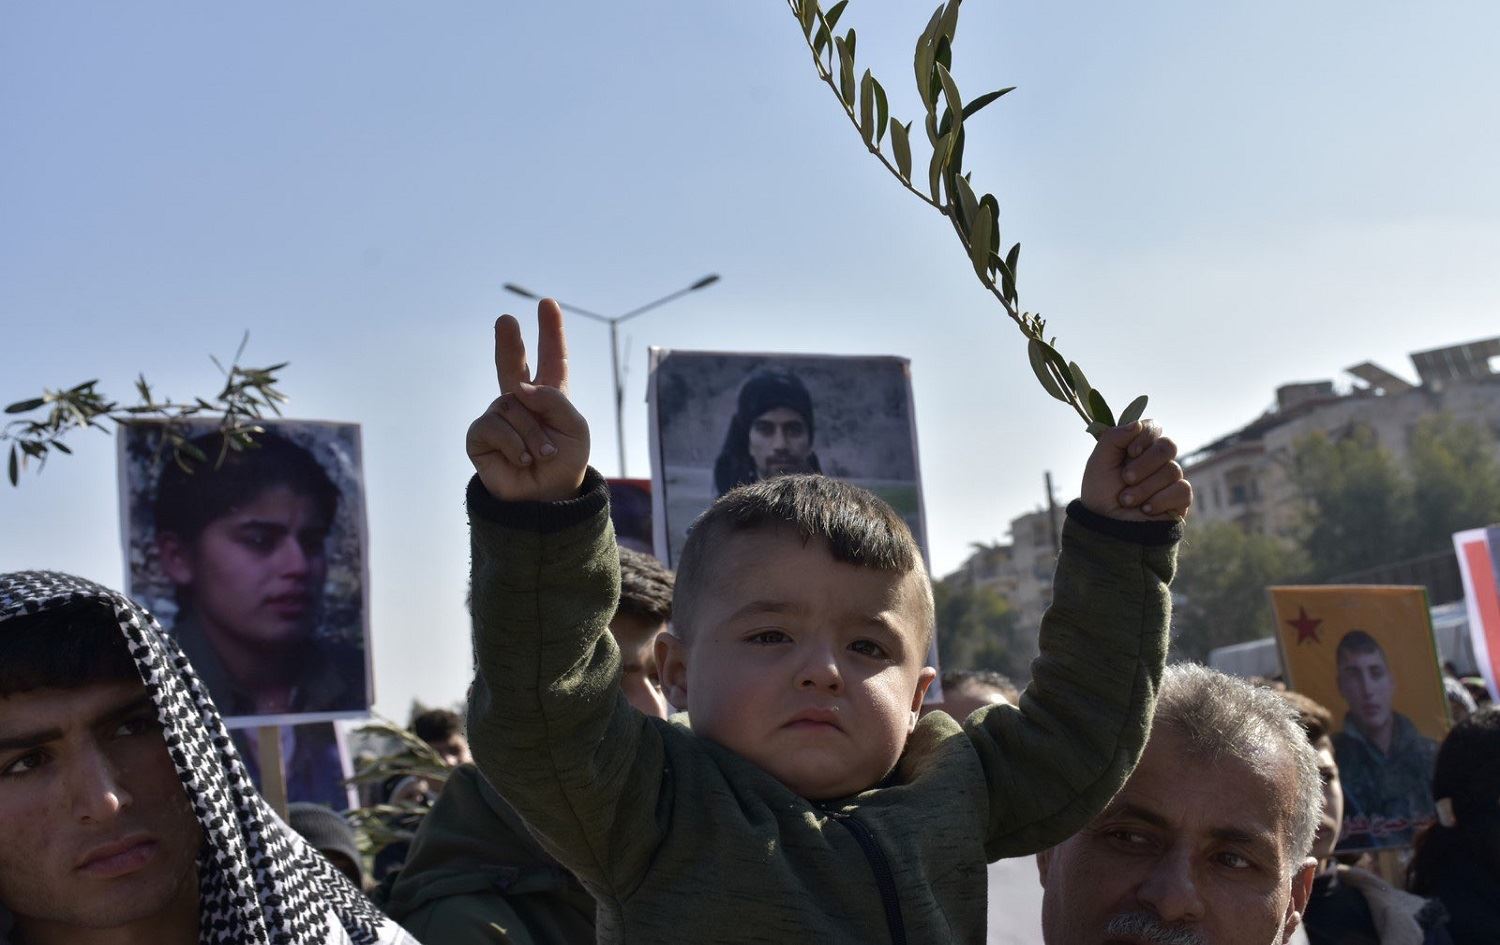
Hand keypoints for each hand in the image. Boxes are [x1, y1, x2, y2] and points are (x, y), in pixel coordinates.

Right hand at [466, 299, 589, 501]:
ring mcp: (498, 416)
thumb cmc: (564, 464)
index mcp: (550, 398)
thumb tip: (519, 389)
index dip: (550, 332)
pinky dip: (512, 443)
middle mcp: (521, 402)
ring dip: (532, 434)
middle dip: (509, 341)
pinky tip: (520, 460)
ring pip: (512, 405)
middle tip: (506, 319)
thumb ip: (555, 400)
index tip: (548, 304)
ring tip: (539, 456)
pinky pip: (494, 425)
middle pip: (511, 364)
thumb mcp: (576, 429)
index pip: (552, 359)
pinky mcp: (480, 435)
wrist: (546, 500)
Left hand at [1079, 421, 1190, 521]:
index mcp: (1138, 447)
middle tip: (1126, 478)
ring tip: (1126, 500)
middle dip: (1144, 464)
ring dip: (1145, 487)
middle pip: (1167, 446)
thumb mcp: (1098, 462)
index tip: (1130, 453)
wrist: (1106, 526)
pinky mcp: (1179, 499)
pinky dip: (1160, 500)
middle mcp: (1156, 460)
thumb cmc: (1100, 493)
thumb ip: (1113, 438)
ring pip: (1173, 470)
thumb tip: (1137, 424)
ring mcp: (1169, 479)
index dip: (1145, 437)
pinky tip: (1145, 509)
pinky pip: (1182, 490)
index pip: (1154, 427)